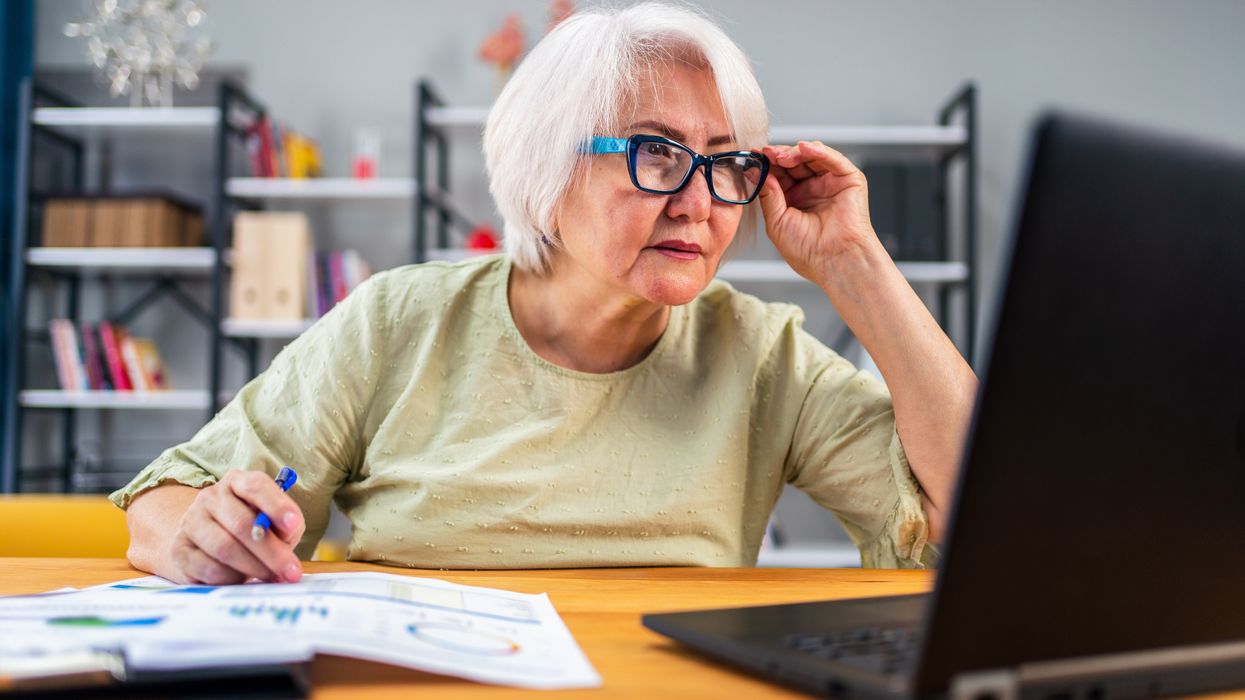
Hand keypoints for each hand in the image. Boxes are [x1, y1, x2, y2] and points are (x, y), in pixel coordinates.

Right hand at [167, 471, 305, 584]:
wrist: (208, 543)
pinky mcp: (179, 549)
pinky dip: (232, 578)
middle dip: (271, 551)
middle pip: (241, 523)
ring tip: (272, 577)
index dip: (276, 506)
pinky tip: (244, 579)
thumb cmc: (252, 530)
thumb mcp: (275, 522)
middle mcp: (210, 497)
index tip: (293, 525)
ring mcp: (191, 522)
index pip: (255, 486)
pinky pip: (209, 568)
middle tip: (290, 571)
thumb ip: (286, 526)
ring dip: (254, 567)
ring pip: (224, 548)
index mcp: (237, 482)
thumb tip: (286, 537)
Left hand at [756, 141, 879, 286]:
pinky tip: (804, 148)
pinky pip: (833, 159)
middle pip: (794, 162)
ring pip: (812, 157)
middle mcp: (812, 189)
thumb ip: (768, 194)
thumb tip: (756, 172)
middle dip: (779, 156)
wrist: (834, 261)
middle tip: (766, 153)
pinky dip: (819, 151)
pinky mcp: (849, 179)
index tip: (753, 156)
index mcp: (794, 200)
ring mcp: (830, 183)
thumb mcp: (777, 221)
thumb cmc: (808, 251)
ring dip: (795, 152)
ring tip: (781, 156)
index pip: (779, 175)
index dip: (767, 164)